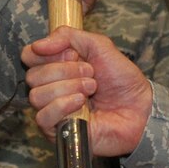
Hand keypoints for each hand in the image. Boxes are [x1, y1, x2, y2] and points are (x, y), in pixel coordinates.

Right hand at [22, 26, 152, 153]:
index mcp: (55, 66)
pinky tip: (80, 103)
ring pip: (36, 95)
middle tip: (90, 74)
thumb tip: (38, 45)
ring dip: (68, 87)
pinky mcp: (56, 131)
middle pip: (32, 75)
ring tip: (91, 89)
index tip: (73, 54)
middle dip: (65, 70)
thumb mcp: (98, 46)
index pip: (29, 56)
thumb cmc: (121, 80)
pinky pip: (43, 117)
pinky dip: (62, 106)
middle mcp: (50, 87)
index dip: (46, 53)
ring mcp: (52, 110)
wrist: (139, 108)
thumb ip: (68, 36)